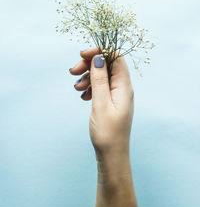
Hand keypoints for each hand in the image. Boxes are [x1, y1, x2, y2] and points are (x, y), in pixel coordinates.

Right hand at [70, 47, 133, 166]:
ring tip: (77, 88)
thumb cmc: (108, 133)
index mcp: (124, 86)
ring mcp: (117, 95)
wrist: (112, 155)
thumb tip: (98, 58)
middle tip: (72, 72)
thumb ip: (100, 79)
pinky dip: (90, 87)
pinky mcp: (111, 101)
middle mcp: (123, 88)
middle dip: (89, 65)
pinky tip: (83, 96)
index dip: (100, 52)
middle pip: (107, 65)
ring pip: (102, 76)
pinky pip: (101, 87)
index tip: (82, 55)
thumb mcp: (100, 103)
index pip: (116, 57)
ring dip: (87, 77)